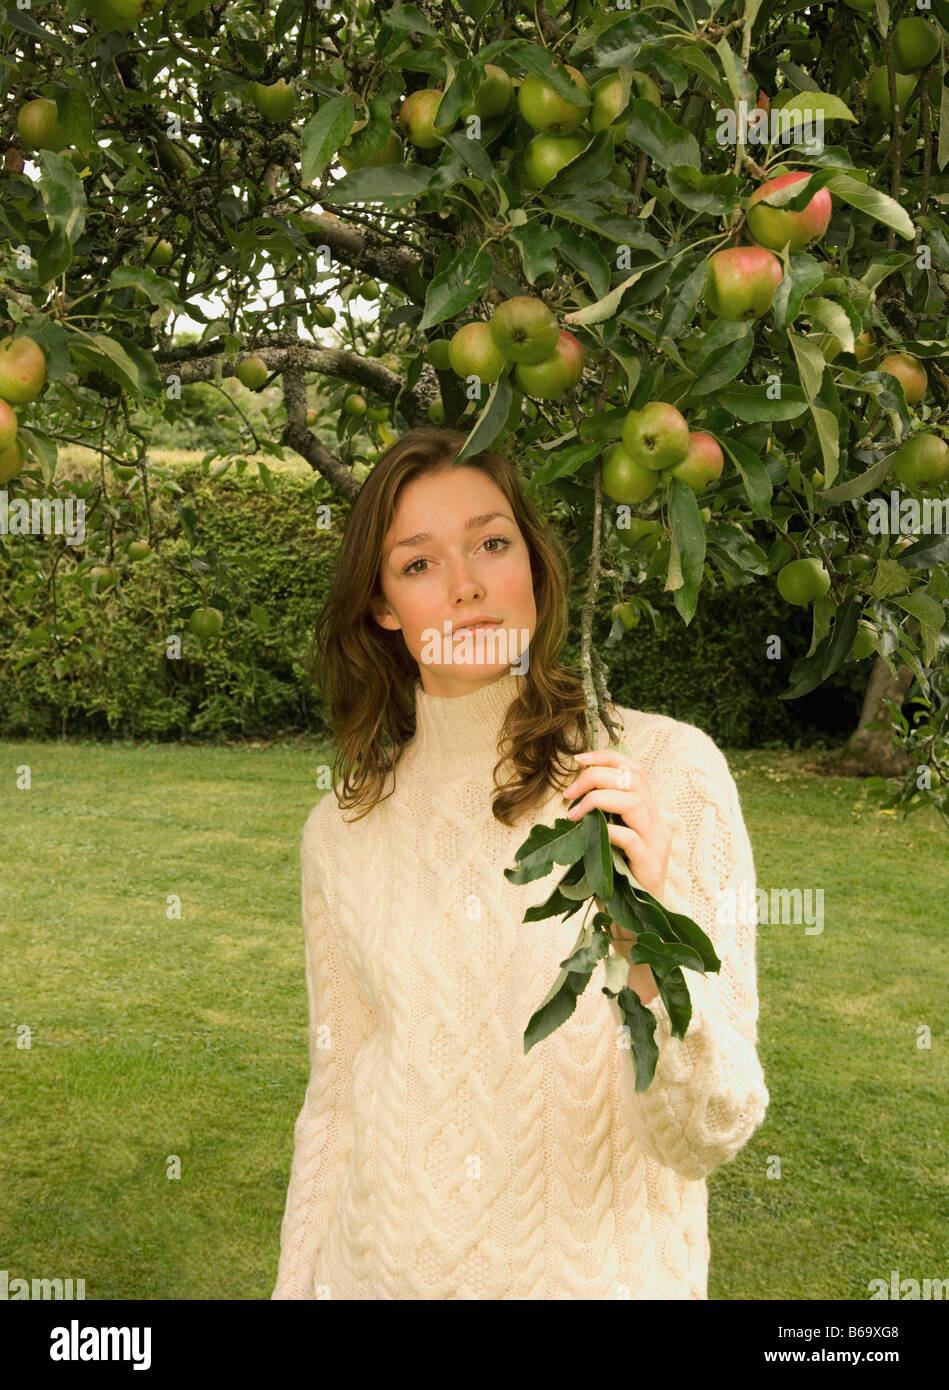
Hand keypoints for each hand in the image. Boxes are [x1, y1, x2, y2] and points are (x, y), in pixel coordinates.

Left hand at [563, 746, 672, 903]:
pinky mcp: (651, 866)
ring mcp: (657, 844)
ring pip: (633, 802)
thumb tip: (572, 794)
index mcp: (648, 814)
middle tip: (569, 793)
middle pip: (633, 779)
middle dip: (596, 776)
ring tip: (573, 814)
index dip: (607, 757)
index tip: (578, 760)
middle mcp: (657, 824)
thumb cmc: (615, 881)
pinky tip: (588, 834)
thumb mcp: (606, 841)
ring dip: (597, 800)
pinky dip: (607, 830)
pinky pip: (630, 838)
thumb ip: (600, 818)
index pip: (635, 770)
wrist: (634, 924)